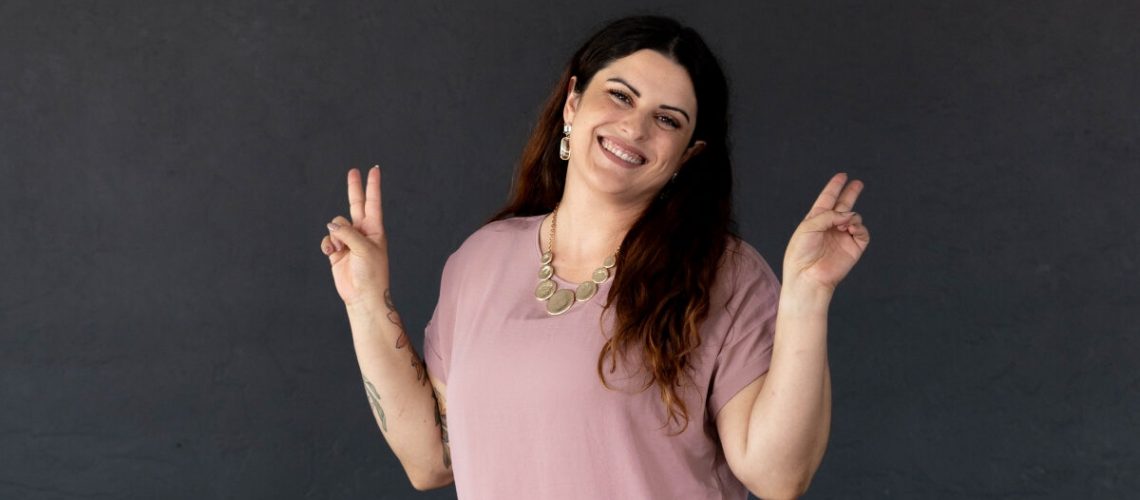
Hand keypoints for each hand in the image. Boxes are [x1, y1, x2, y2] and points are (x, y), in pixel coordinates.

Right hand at [320, 166, 390, 307]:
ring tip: (342, 250)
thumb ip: (348, 232)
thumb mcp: (364, 248)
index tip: (374, 170)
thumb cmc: (371, 273)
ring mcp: (349, 241)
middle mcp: (362, 232)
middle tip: (353, 171)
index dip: (372, 186)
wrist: (362, 295)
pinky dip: (327, 244)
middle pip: (355, 205)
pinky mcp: (337, 251)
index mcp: (375, 229)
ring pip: (335, 225)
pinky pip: (328, 239)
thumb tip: (331, 225)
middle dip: (353, 188)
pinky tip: (332, 253)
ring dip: (335, 236)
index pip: (373, 202)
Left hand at [782, 172, 870, 293]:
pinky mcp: (854, 247)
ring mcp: (843, 237)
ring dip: (850, 216)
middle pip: (843, 205)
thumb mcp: (808, 227)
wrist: (808, 276)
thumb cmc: (801, 253)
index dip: (834, 187)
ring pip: (854, 217)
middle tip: (857, 183)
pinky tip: (850, 228)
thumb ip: (828, 215)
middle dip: (850, 193)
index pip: (827, 200)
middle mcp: (830, 227)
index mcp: (816, 220)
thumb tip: (849, 214)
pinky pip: (862, 232)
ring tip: (843, 224)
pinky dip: (858, 226)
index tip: (842, 176)